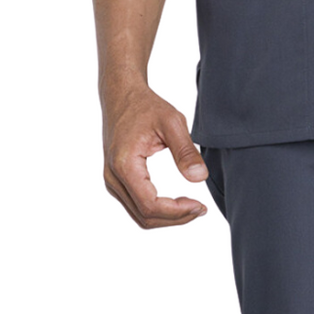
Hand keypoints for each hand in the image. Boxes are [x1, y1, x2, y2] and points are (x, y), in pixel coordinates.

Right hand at [102, 87, 208, 227]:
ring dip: (167, 218)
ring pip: (140, 216)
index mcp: (124, 164)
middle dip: (176, 218)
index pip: (150, 205)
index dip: (177, 212)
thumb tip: (200, 178)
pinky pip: (136, 207)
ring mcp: (112, 181)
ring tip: (192, 208)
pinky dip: (158, 211)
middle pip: (145, 216)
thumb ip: (186, 151)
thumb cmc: (145, 106)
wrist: (121, 96)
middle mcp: (113, 177)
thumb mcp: (172, 122)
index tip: (200, 205)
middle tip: (201, 209)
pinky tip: (177, 203)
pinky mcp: (116, 181)